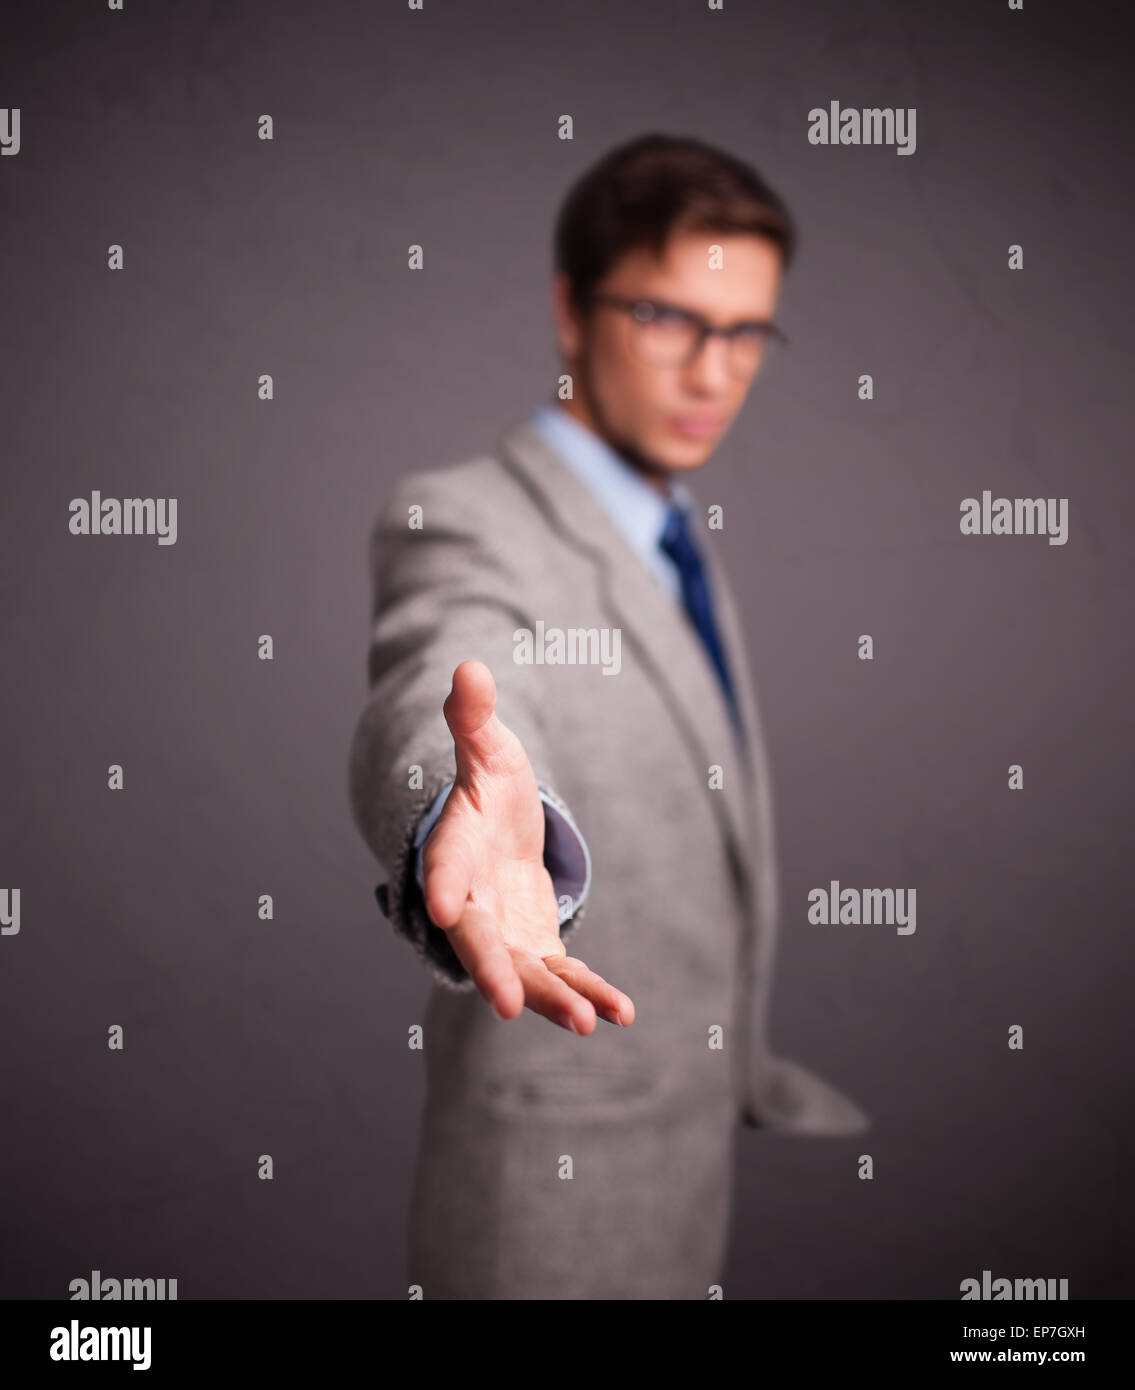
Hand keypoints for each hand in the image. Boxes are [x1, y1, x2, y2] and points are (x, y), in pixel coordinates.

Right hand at [421, 658, 634, 1033]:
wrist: (497, 829)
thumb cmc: (487, 784)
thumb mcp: (486, 749)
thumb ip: (473, 718)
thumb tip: (468, 667)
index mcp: (454, 850)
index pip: (445, 867)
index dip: (444, 884)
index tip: (444, 908)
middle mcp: (472, 902)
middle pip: (478, 942)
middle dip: (494, 973)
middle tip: (509, 1005)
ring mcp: (504, 932)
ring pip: (525, 972)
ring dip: (553, 997)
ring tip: (588, 1022)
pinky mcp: (536, 947)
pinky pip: (563, 974)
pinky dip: (589, 992)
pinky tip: (622, 1014)